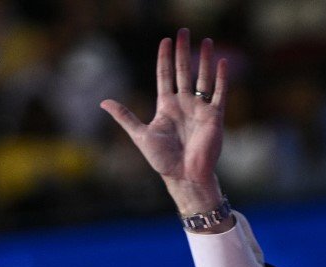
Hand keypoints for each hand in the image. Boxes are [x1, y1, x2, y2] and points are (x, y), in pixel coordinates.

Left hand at [100, 28, 228, 214]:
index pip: (165, 76)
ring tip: (206, 40)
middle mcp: (184, 104)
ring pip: (203, 78)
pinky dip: (222, 78)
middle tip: (183, 31)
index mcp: (166, 107)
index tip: (165, 40)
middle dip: (183, 51)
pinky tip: (222, 62)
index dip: (164, 58)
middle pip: (184, 71)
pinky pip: (219, 93)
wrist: (184, 176)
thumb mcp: (140, 135)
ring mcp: (200, 109)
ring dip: (205, 60)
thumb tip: (103, 102)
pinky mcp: (214, 117)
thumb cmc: (162, 160)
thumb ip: (125, 117)